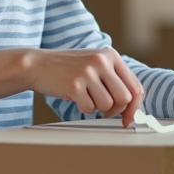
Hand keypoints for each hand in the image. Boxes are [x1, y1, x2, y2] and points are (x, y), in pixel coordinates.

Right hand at [27, 48, 144, 126]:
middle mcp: (101, 61)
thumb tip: (133, 108)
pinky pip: (89, 108)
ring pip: (108, 106)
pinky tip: (75, 96)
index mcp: (110, 55)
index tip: (129, 118)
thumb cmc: (69, 68)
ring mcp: (87, 72)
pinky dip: (83, 107)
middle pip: (125, 98)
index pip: (135, 86)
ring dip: (97, 107)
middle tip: (103, 108)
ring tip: (85, 96)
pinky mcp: (75, 85)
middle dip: (116, 109)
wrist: (38, 64)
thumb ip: (115, 80)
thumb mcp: (95, 64)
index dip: (135, 107)